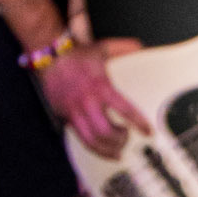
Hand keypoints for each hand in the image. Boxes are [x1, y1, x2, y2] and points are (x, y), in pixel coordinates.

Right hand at [41, 41, 148, 158]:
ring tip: (118, 149)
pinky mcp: (66, 118)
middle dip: (120, 139)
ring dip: (107, 149)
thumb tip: (139, 46)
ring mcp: (75, 112)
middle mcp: (88, 102)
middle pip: (106, 132)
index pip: (124, 109)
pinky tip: (102, 150)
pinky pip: (80, 139)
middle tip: (128, 137)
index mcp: (101, 87)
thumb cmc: (76, 56)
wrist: (49, 59)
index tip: (147, 130)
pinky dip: (93, 148)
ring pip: (91, 141)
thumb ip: (123, 48)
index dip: (138, 122)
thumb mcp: (102, 49)